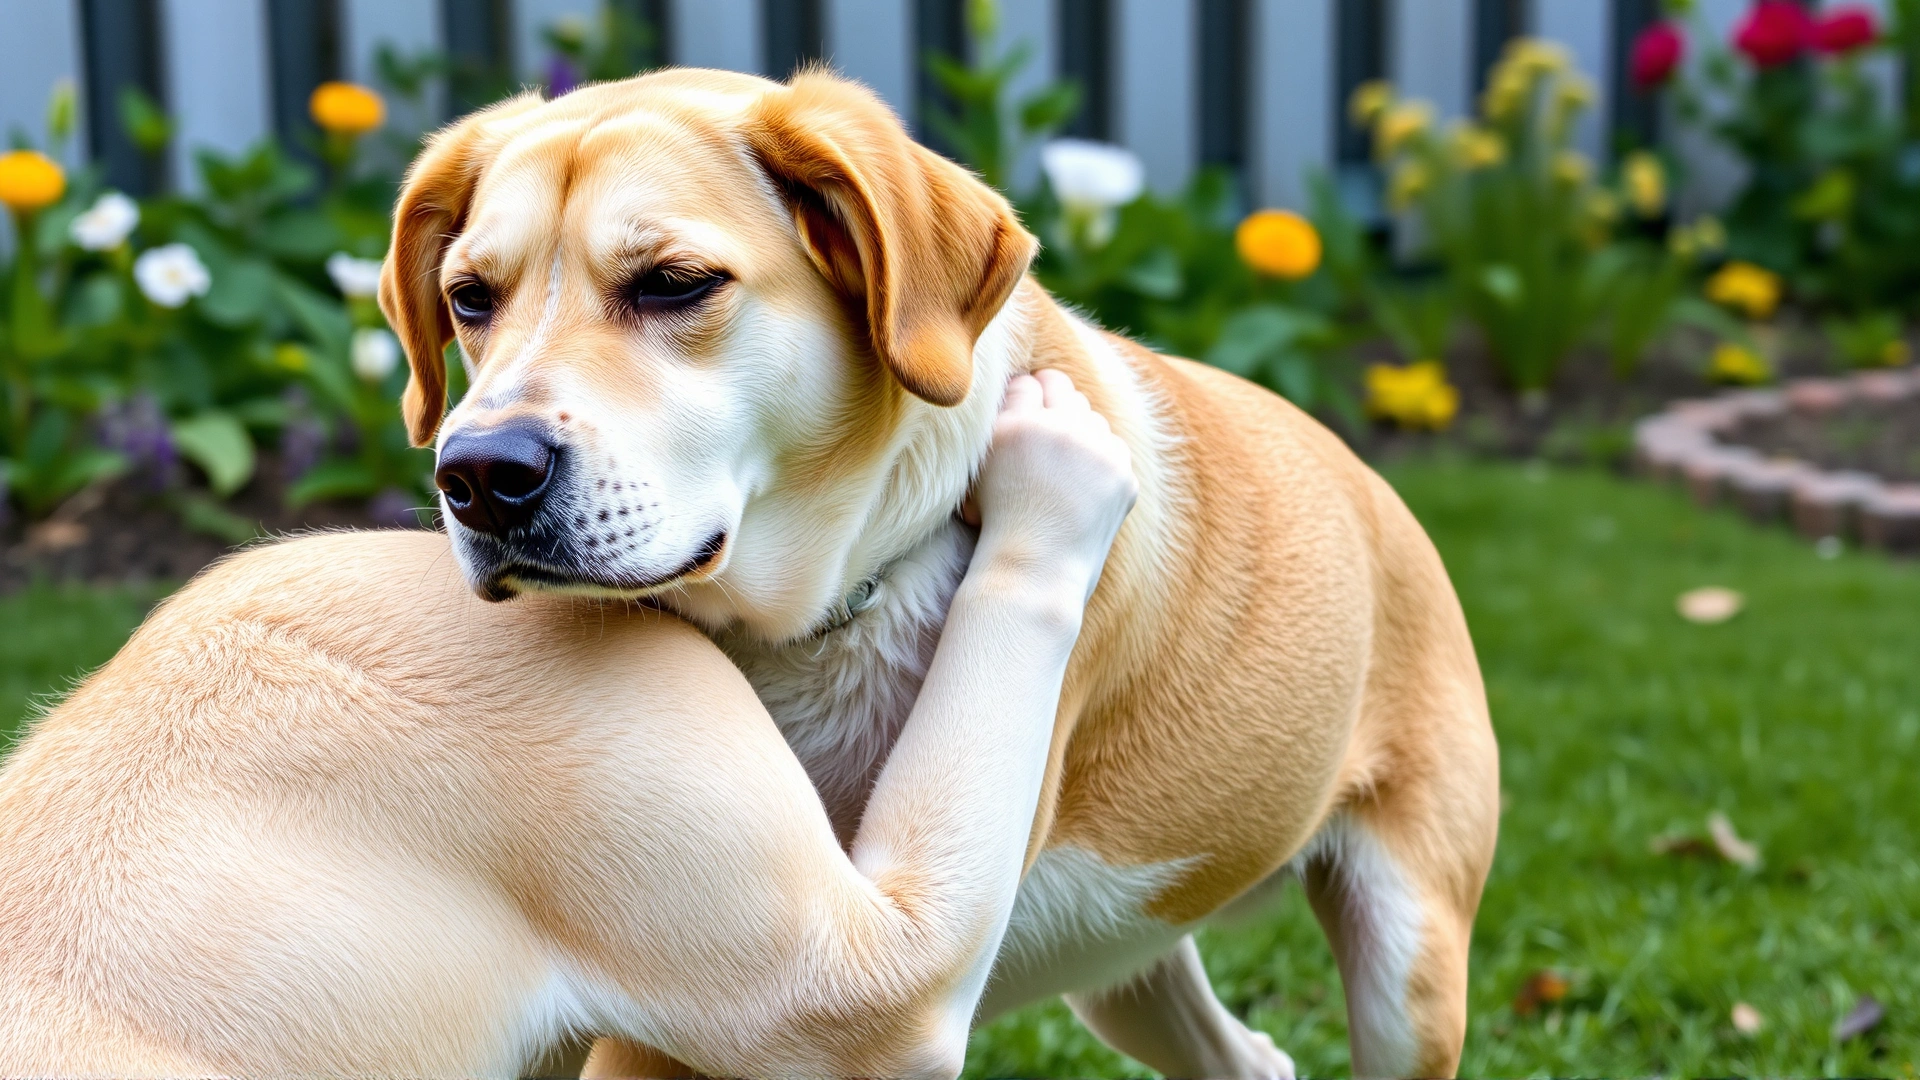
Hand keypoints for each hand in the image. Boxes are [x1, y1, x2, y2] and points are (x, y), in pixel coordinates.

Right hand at [965, 370, 1136, 597]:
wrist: (1033, 576)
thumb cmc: (996, 528)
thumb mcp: (978, 472)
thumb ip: (999, 426)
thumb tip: (1024, 389)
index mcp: (1015, 426)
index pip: (1025, 384)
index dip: (1021, 397)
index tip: (1020, 413)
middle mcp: (1058, 430)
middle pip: (1060, 385)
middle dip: (1050, 398)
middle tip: (1041, 423)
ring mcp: (1095, 452)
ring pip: (1090, 414)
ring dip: (1076, 427)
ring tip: (1059, 459)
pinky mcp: (1123, 475)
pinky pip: (1113, 446)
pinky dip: (1099, 459)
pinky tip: (1080, 482)